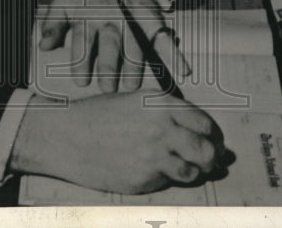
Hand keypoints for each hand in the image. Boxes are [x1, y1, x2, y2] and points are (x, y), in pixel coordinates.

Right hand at [11, 91, 226, 193]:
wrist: (68, 136)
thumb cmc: (100, 116)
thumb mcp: (136, 100)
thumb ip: (166, 112)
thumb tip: (197, 129)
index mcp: (162, 104)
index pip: (205, 123)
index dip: (214, 135)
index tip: (213, 141)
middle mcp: (162, 128)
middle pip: (206, 149)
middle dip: (213, 158)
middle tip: (212, 161)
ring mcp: (153, 155)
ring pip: (193, 170)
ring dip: (196, 172)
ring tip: (191, 169)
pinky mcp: (143, 178)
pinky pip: (169, 181)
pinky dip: (171, 179)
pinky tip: (161, 172)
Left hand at [38, 0, 190, 91]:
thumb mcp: (65, 4)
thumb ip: (52, 24)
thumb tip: (43, 47)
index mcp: (88, 15)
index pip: (84, 39)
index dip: (82, 60)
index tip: (81, 81)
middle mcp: (112, 16)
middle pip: (111, 43)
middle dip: (109, 66)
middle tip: (108, 88)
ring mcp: (133, 17)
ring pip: (136, 44)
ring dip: (135, 67)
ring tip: (132, 88)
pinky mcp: (152, 18)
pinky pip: (163, 37)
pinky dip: (174, 54)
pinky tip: (183, 71)